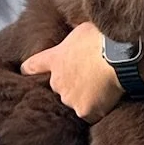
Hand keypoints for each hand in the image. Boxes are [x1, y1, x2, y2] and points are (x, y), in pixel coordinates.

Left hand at [20, 21, 143, 120]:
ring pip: (75, 102)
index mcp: (55, 58)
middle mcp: (57, 81)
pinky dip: (98, 109)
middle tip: (92, 76)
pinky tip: (108, 98)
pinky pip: (91, 114)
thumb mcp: (82, 29)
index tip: (26, 74)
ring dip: (85, 98)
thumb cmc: (103, 38)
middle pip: (60, 88)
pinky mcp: (84, 111)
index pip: (32, 66)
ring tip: (103, 86)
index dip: (29, 71)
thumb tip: (76, 40)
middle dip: (73, 84)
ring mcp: (69, 97)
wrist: (118, 56)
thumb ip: (73, 41)